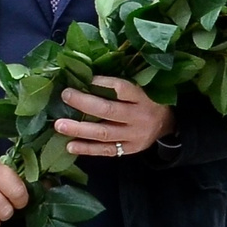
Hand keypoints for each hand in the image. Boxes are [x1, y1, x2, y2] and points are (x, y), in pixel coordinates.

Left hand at [55, 75, 175, 157]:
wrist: (167, 125)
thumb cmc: (146, 102)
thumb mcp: (141, 90)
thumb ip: (119, 87)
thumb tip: (85, 76)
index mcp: (142, 97)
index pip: (122, 88)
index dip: (102, 83)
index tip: (83, 78)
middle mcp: (139, 117)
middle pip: (109, 111)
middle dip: (84, 103)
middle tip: (65, 96)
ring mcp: (134, 135)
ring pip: (104, 133)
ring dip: (79, 129)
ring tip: (59, 125)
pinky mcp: (129, 149)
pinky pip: (105, 150)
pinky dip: (86, 149)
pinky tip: (69, 146)